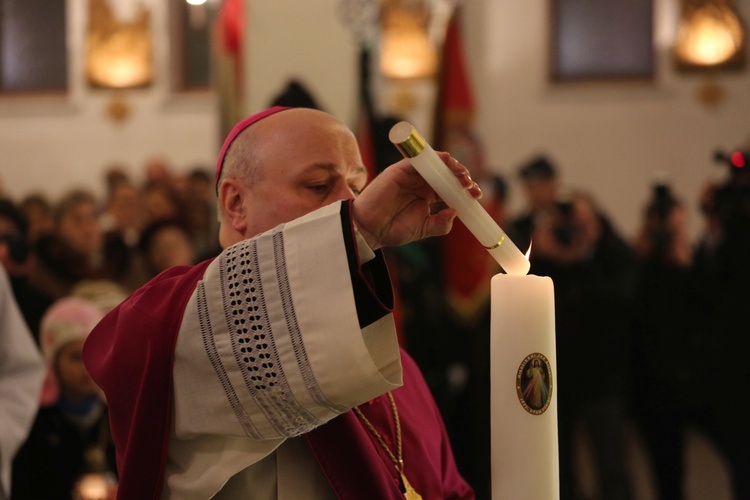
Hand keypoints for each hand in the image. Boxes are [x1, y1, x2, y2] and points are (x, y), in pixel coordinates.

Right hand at [352, 152, 480, 249]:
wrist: (371, 230)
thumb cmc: (393, 230)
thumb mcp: (423, 229)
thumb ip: (440, 223)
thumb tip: (455, 211)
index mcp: (427, 196)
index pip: (450, 187)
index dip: (464, 189)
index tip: (476, 196)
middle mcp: (421, 183)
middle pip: (446, 173)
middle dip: (462, 178)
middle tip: (471, 187)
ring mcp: (412, 175)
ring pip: (437, 163)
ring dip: (453, 167)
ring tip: (463, 177)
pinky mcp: (402, 169)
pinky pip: (421, 159)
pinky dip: (436, 159)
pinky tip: (448, 165)